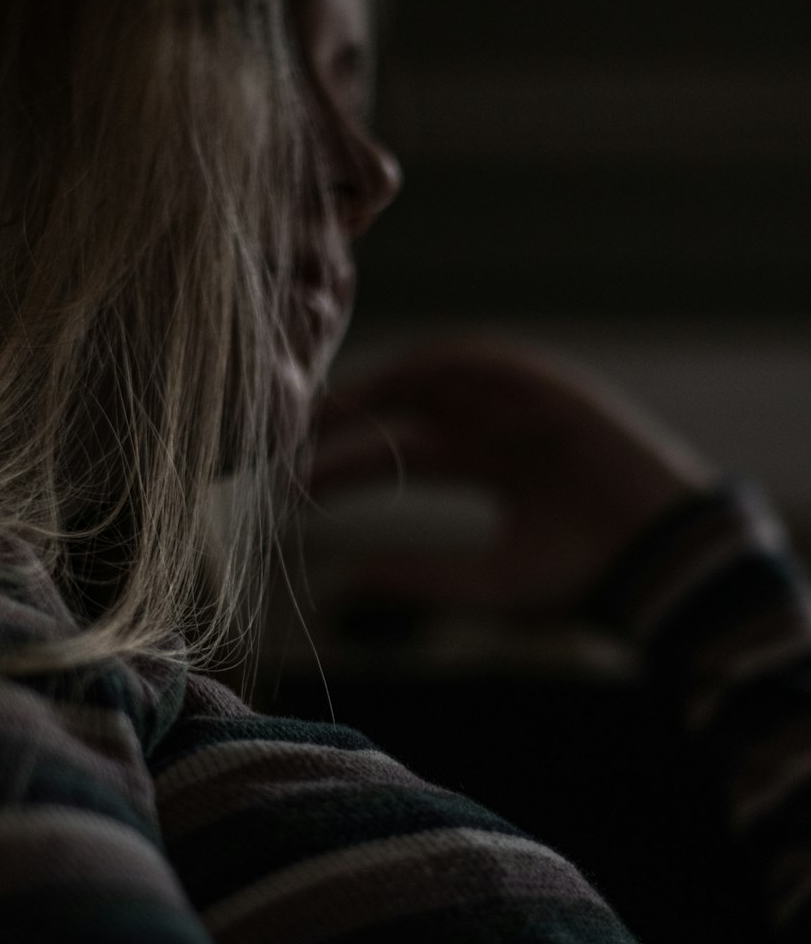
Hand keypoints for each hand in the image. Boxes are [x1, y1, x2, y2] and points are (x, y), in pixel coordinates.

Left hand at [309, 335, 717, 616]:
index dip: (346, 465)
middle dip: (347, 417)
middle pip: (404, 407)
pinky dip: (437, 365)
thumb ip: (417, 577)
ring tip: (325, 408)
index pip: (397, 452)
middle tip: (285, 434)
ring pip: (435, 376)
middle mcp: (497, 426)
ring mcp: (522, 402)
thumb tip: (342, 581)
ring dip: (378, 385)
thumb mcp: (483, 580)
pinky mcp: (550, 386)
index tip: (293, 487)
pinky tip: (390, 383)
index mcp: (484, 465)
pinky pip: (485, 361)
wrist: (658, 566)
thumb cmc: (578, 580)